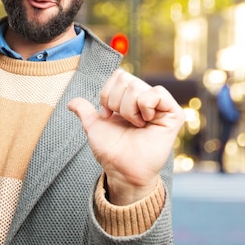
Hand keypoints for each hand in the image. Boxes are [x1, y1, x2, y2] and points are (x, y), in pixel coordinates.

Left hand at [67, 69, 183, 204]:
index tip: (108, 115)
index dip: (107, 95)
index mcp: (130, 98)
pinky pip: (157, 94)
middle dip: (116, 103)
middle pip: (126, 79)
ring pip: (137, 87)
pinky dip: (145, 107)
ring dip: (128, 110)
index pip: (119, 75)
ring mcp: (160, 106)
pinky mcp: (173, 114)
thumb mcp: (93, 126)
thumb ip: (84, 110)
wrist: (122, 169)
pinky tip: (146, 122)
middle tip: (123, 122)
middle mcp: (146, 99)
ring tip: (136, 125)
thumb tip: (71, 102)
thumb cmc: (111, 150)